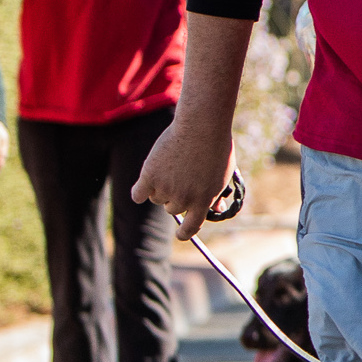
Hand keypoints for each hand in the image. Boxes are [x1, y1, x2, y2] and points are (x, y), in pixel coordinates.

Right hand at [130, 109, 234, 236]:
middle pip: (172, 209)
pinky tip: (144, 184)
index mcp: (203, 201)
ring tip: (170, 168)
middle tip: (180, 178)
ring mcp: (165, 188)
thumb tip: (214, 208)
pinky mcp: (149, 176)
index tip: (180, 234)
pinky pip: (138, 194)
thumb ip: (215, 194)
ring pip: (156, 198)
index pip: (191, 228)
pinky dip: (139, 191)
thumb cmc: (216, 147)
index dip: (184, 233)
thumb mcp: (224, 175)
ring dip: (159, 188)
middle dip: (174, 197)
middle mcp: (184, 199)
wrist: (201, 127)